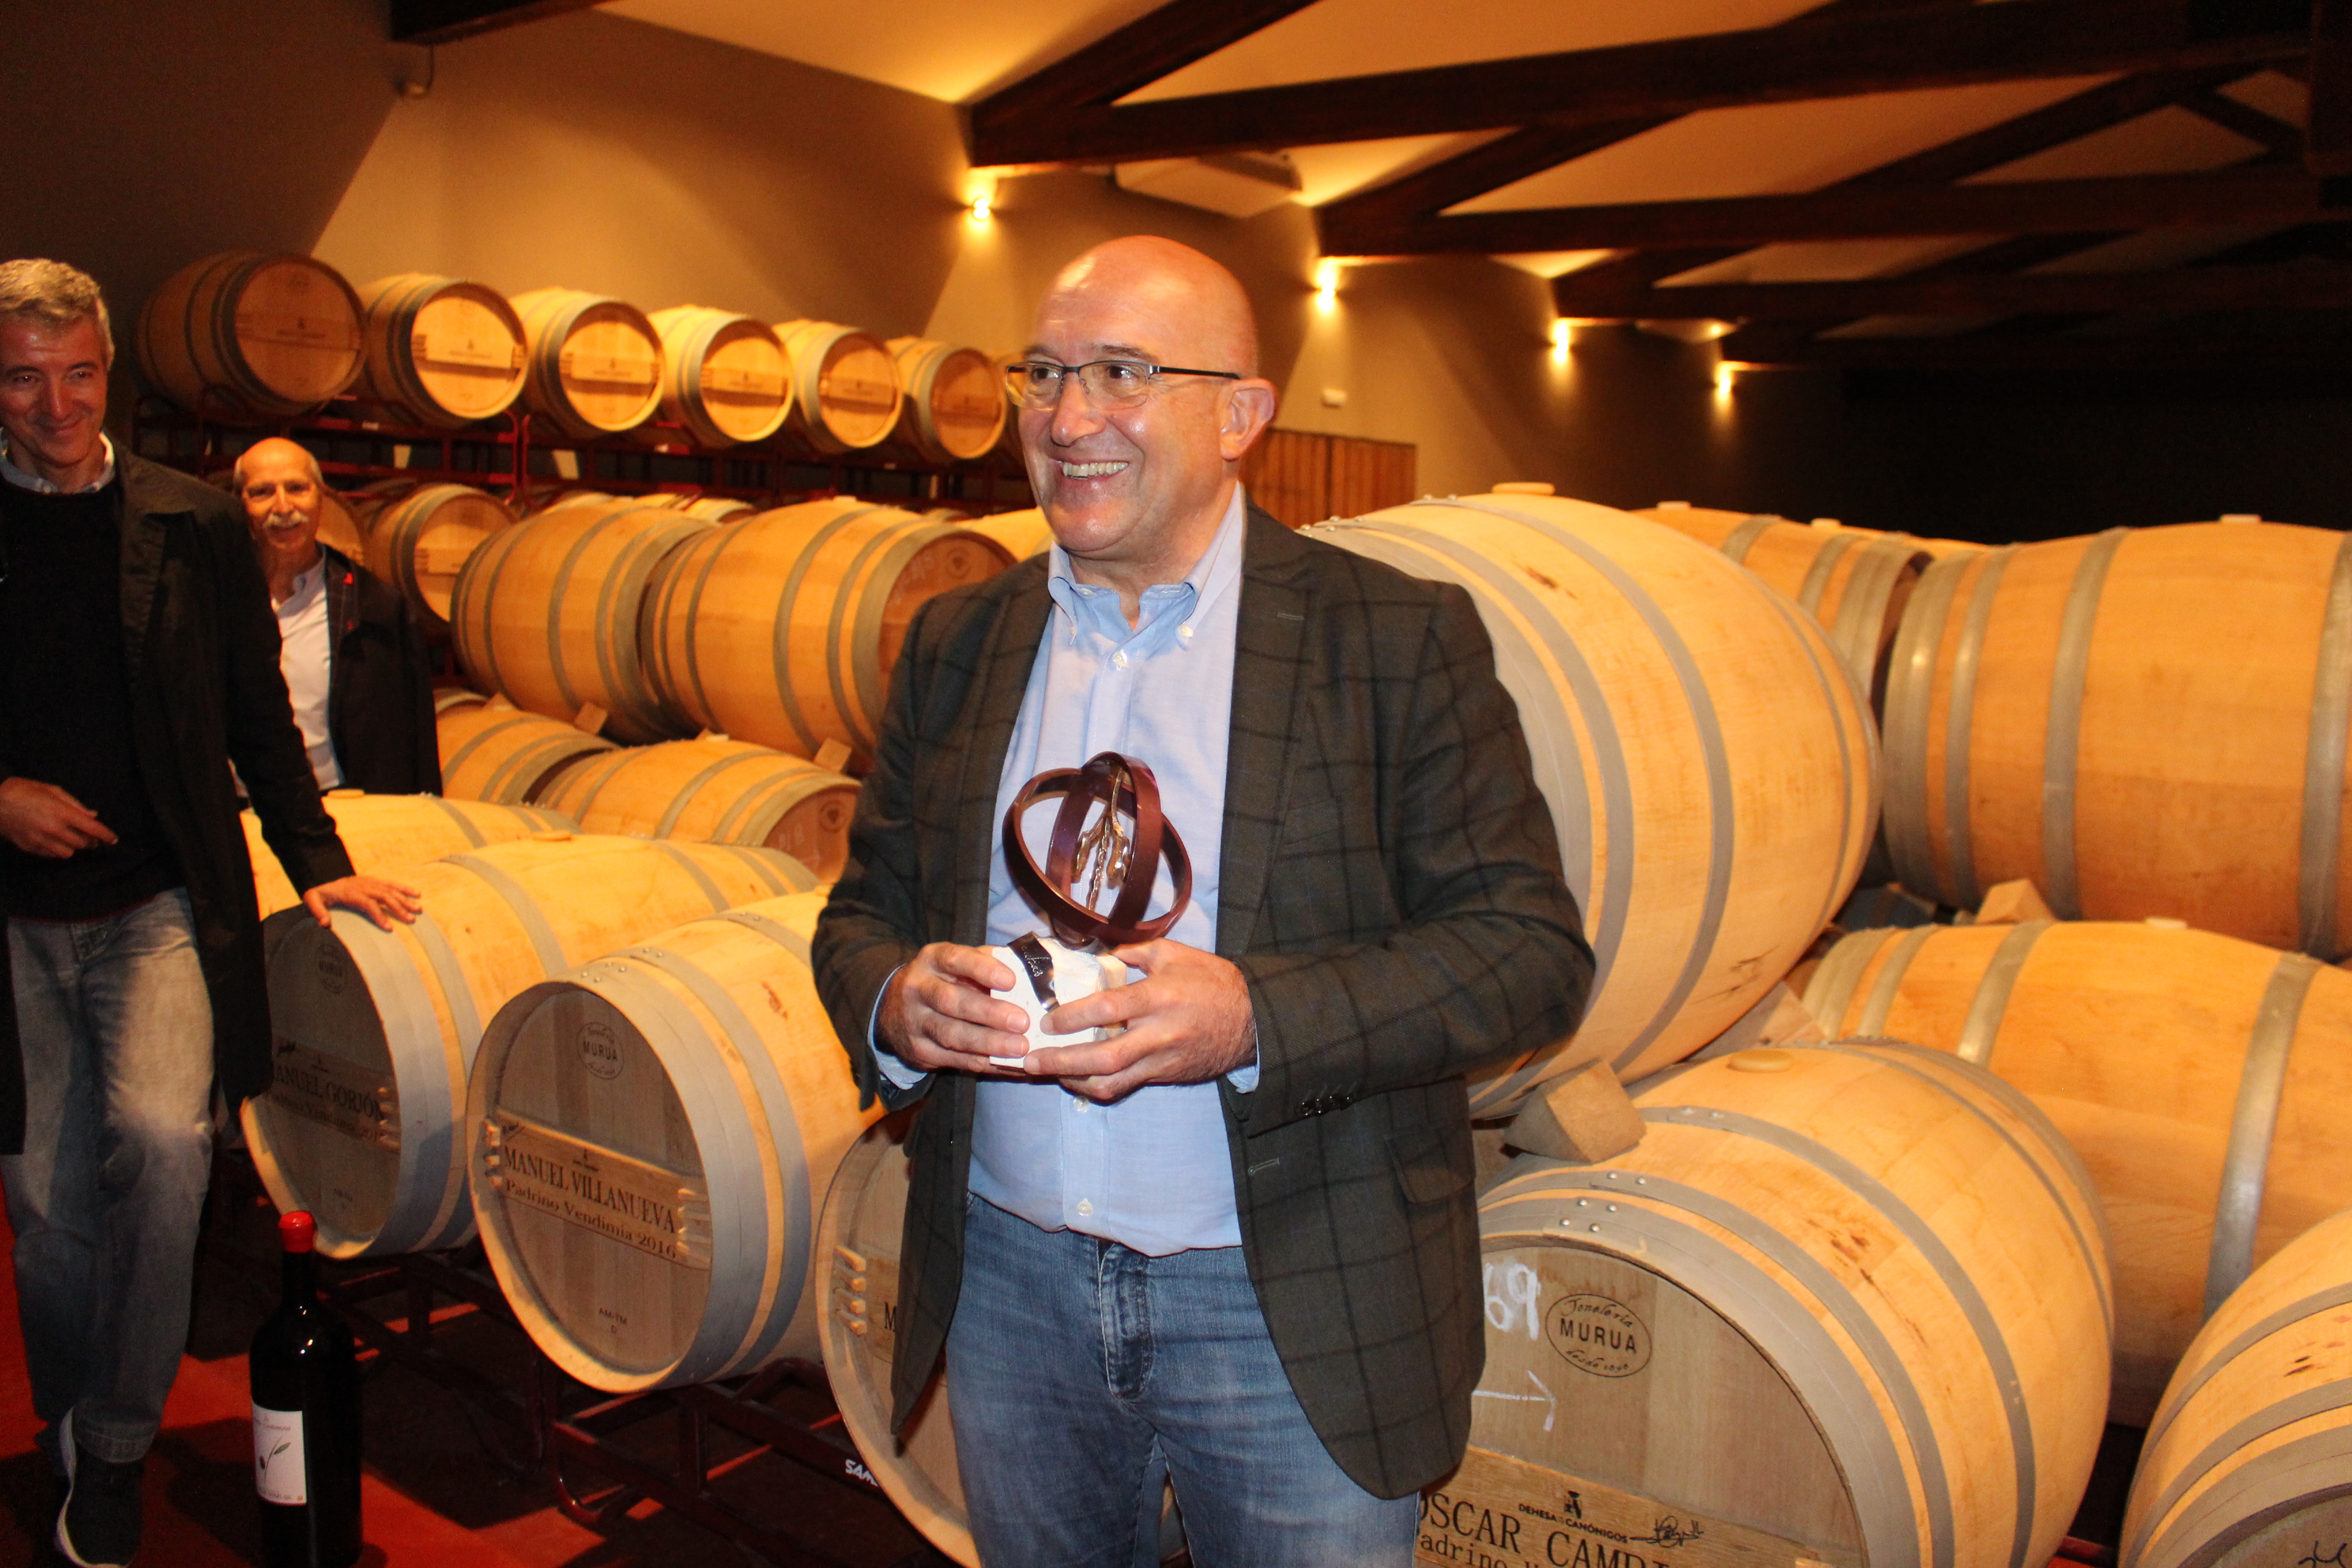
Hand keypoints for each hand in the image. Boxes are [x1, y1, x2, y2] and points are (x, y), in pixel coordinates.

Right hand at [0, 777, 115, 857]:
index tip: (113, 840)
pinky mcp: (30, 847)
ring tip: (71, 837)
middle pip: (82, 843)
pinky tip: (56, 841)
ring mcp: (40, 840)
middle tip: (91, 835)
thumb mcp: (51, 790)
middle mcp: (52, 829)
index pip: (91, 829)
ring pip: (68, 852)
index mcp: (60, 812)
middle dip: (90, 840)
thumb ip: (74, 804)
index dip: (105, 835)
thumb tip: (92, 816)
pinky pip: (52, 855)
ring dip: (74, 846)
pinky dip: (58, 850)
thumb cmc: (23, 790)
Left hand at [302, 875, 422, 929]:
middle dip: (398, 908)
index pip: (368, 903)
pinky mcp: (373, 880)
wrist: (323, 883)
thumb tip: (325, 924)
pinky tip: (416, 894)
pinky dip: (404, 888)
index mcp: (350, 891)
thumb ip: (317, 912)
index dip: (379, 915)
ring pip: (390, 890)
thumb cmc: (320, 896)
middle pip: (384, 895)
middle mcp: (362, 884)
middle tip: (411, 920)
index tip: (389, 928)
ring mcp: (369, 881)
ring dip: (405, 899)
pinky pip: (391, 884)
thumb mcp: (312, 901)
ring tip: (418, 910)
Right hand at [877, 942, 1033, 1074]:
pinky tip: (1010, 1064)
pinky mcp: (920, 1052)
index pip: (955, 960)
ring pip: (952, 1035)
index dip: (982, 969)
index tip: (1010, 981)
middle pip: (952, 1001)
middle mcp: (918, 989)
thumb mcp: (955, 964)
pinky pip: (956, 1060)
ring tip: (1020, 1048)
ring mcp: (915, 1023)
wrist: (892, 1011)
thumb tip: (1027, 971)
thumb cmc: (942, 981)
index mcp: (931, 961)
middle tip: (1022, 1021)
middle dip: (989, 1012)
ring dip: (988, 1043)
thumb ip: (986, 963)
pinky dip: (986, 1063)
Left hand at [1026, 939, 1254, 1102]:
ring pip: (1112, 1080)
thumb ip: (1133, 951)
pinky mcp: (1164, 1075)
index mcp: (1159, 996)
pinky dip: (1096, 1086)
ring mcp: (1161, 1059)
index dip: (1073, 1016)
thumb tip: (1094, 950)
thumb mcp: (1174, 954)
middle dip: (1062, 1060)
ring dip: (1073, 1080)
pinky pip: (1125, 1087)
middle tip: (1030, 1058)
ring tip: (1046, 1073)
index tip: (1048, 1019)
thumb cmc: (1211, 981)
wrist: (1251, 1020)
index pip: (1108, 1009)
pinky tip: (1076, 1079)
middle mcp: (1158, 1032)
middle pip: (1103, 1056)